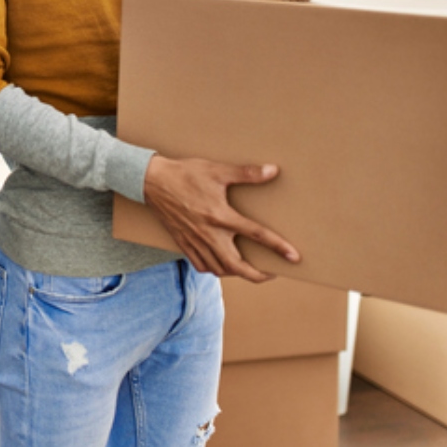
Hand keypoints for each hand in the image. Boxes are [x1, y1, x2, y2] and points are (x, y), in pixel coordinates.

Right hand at [143, 155, 299, 282]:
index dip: (278, 247)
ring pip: (219, 269)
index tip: (294, 257)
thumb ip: (246, 173)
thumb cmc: (185, 174)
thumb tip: (273, 171)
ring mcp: (195, 241)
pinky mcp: (183, 243)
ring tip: (247, 269)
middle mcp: (209, 234)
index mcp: (220, 216)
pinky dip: (213, 269)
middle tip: (270, 274)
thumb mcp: (217, 170)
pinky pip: (200, 265)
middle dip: (258, 275)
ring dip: (236, 273)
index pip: (256, 235)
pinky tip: (220, 265)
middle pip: (238, 266)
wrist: (152, 181)